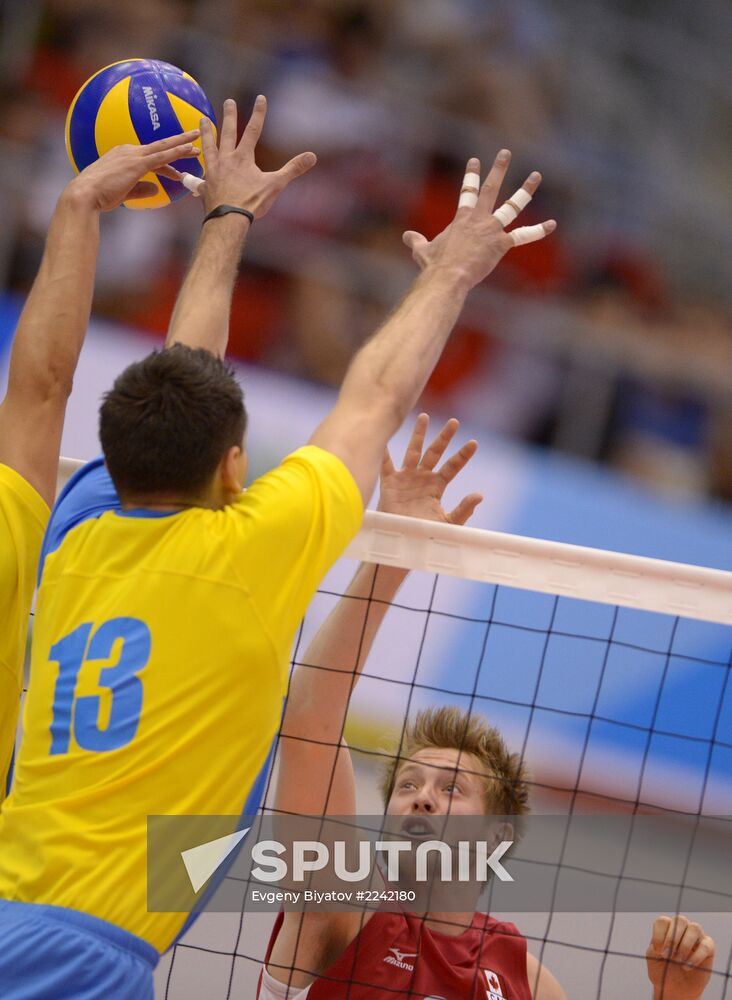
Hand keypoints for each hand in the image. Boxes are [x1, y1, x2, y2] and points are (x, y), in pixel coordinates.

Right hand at [66, 131, 200, 211]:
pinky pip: (162, 156)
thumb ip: (140, 189)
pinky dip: (176, 152)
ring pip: (164, 148)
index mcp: (123, 156)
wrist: (85, 194)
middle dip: (178, 143)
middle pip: (159, 146)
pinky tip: (189, 151)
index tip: (176, 165)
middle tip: (193, 138)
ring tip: (197, 144)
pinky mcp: (137, 163)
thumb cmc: (98, 196)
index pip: (149, 157)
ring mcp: (133, 156)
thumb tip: (155, 189)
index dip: (165, 161)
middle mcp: (129, 151)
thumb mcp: (123, 192)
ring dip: (182, 145)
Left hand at [163, 95, 315, 218]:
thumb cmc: (252, 202)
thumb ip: (293, 169)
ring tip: (202, 120)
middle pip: (228, 132)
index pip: (253, 130)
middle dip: (230, 116)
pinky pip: (198, 173)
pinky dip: (195, 169)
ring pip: (208, 146)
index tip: (260, 98)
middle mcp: (226, 159)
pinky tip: (191, 168)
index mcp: (243, 157)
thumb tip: (312, 156)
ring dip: (206, 132)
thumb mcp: (275, 184)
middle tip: (228, 102)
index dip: (259, 113)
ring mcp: (213, 170)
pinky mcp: (205, 184)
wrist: (228, 219)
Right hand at [378, 414, 482, 524]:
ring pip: (413, 451)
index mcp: (436, 487)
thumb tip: (479, 495)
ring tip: (424, 416)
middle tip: (454, 421)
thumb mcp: (447, 523)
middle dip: (444, 437)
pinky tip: (384, 438)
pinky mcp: (389, 483)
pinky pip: (385, 464)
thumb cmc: (424, 535)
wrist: (400, 543)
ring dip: (418, 434)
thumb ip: (463, 510)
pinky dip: (383, 452)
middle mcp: (422, 478)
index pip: (452, 467)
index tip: (474, 443)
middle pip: (435, 453)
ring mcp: (405, 478)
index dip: (462, 455)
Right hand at [402, 151, 555, 291]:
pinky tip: (552, 223)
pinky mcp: (501, 244)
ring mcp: (492, 230)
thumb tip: (407, 236)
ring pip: (512, 205)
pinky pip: (523, 235)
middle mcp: (479, 219)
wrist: (447, 275)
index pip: (467, 191)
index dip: (471, 175)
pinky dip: (539, 230)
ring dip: (525, 190)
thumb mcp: (422, 250)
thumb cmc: (434, 265)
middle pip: (490, 189)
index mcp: (462, 218)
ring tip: (536, 176)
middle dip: (498, 170)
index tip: (475, 161)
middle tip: (506, 153)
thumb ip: (417, 241)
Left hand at [646, 915, 714, 999]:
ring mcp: (696, 936)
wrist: (676, 989)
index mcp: (666, 928)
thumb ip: (657, 947)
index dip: (659, 935)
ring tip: (678, 961)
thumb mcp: (654, 958)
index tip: (658, 952)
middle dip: (672, 939)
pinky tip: (687, 967)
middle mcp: (682, 928)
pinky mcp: (708, 948)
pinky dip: (696, 956)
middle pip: (680, 920)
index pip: (663, 921)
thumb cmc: (663, 970)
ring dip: (685, 945)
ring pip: (694, 928)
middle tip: (668, 955)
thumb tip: (667, 942)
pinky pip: (706, 946)